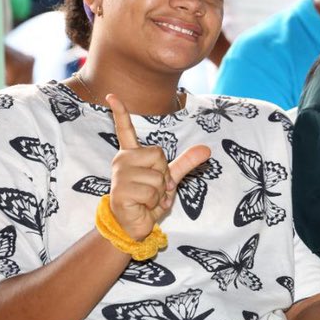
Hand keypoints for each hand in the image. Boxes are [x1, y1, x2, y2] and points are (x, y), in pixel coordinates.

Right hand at [107, 94, 210, 238]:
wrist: (133, 224)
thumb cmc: (148, 199)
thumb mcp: (169, 178)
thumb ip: (186, 162)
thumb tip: (208, 149)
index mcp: (132, 154)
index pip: (125, 129)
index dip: (120, 112)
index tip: (111, 95)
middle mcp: (122, 160)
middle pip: (160, 154)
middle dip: (164, 175)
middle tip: (154, 188)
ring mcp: (120, 175)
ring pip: (158, 176)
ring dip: (160, 193)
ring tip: (147, 199)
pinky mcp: (120, 191)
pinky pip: (152, 192)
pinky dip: (154, 203)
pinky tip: (142, 205)